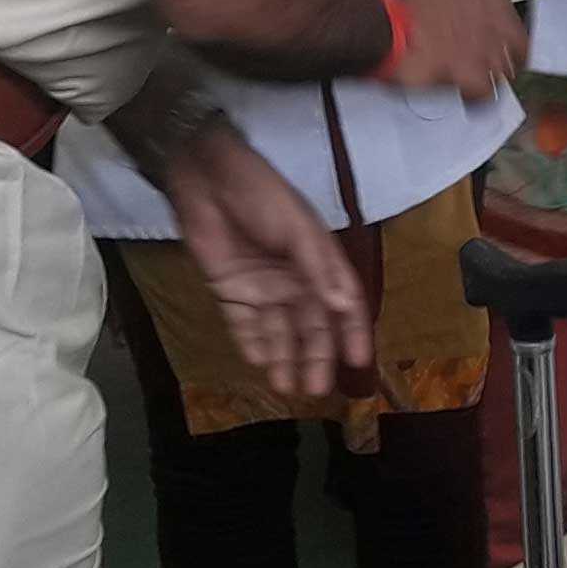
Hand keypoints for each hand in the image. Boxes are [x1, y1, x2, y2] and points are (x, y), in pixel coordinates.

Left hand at [161, 114, 373, 399]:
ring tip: (286, 386)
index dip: (353, 332)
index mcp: (319, 263)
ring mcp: (262, 288)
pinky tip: (259, 362)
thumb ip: (318, 268)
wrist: (207, 177)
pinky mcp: (231, 291)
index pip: (344, 304)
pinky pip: (244, 326)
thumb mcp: (297, 228)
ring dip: (284, 358)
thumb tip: (343, 306)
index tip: (359, 360)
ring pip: (279, 332)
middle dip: (315, 357)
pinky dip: (253, 344)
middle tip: (315, 389)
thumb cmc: (261, 195)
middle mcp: (295, 280)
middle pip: (311, 326)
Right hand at [377, 0, 525, 99]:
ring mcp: (478, 42)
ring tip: (485, 86)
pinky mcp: (467, 71)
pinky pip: (485, 92)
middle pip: (515, 38)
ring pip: (504, 66)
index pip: (502, 5)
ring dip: (494, 77)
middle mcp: (482, 13)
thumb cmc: (386, 2)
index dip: (499, 22)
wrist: (373, 21)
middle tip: (503, 63)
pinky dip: (478, 99)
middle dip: (511, 53)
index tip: (495, 29)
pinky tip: (470, 102)